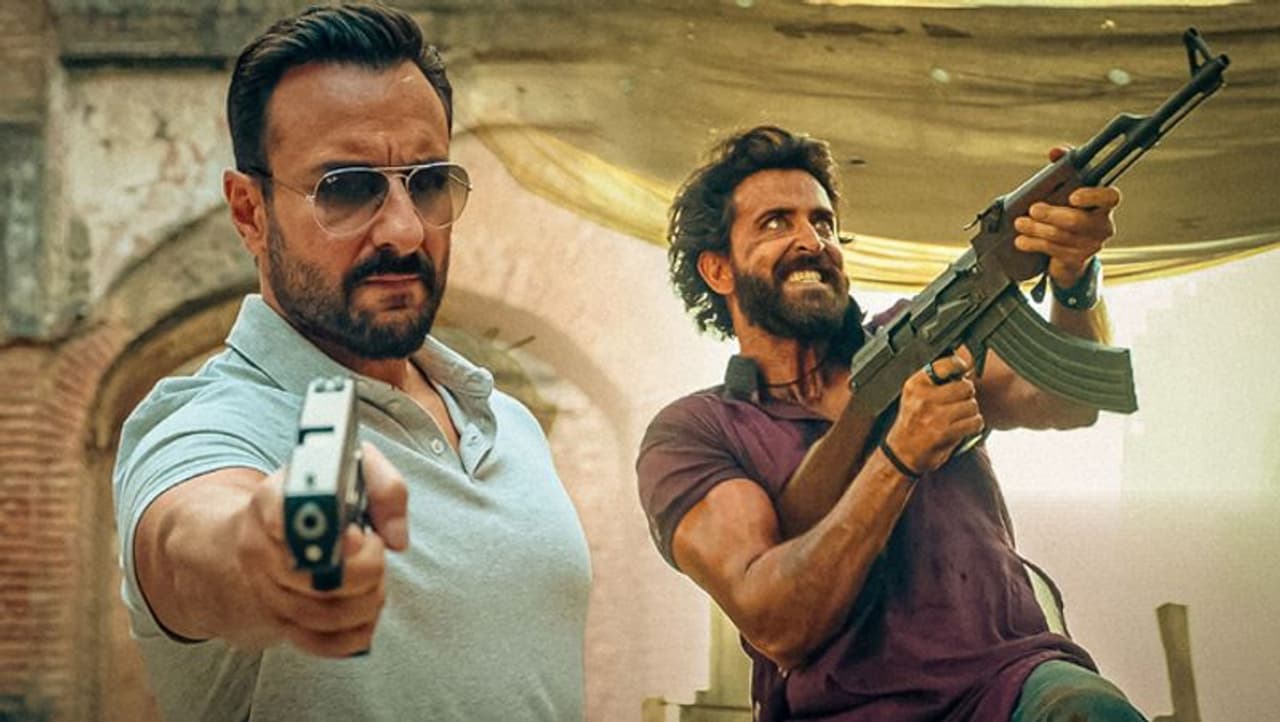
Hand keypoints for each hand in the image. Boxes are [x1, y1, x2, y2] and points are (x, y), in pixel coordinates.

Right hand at [231, 442, 408, 656]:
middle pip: (317, 578)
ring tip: (375, 576)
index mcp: (273, 499)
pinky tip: (367, 610)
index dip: (329, 533)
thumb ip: (386, 488)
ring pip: (324, 614)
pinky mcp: (278, 621)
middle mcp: (258, 547)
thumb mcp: (354, 467)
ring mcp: (264, 590)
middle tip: (374, 548)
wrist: (268, 526)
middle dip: (367, 568)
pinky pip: (321, 643)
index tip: (359, 535)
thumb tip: (396, 540)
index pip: (284, 516)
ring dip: (367, 600)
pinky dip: (356, 632)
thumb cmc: (319, 494)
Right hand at [883, 354, 983, 474]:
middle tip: (959, 400)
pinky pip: (974, 422)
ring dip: (970, 412)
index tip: (963, 368)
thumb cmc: (912, 423)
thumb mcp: (914, 396)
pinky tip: (964, 426)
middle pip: (965, 386)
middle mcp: (924, 398)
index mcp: (915, 385)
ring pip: (972, 405)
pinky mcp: (945, 433)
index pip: (945, 365)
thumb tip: (963, 368)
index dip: (959, 365)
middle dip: (966, 394)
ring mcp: (934, 416)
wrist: (902, 452)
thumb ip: (935, 381)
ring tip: (960, 416)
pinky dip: (974, 425)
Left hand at [1013, 147, 1121, 287]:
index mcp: (1104, 204)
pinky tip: (1021, 240)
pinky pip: (1054, 251)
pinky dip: (1035, 244)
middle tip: (1033, 209)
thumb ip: (1063, 167)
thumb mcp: (1066, 189)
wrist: (1071, 248)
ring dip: (1037, 230)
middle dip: (1052, 214)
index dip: (1093, 196)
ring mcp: (1092, 244)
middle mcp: (1102, 225)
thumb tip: (1055, 152)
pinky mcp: (1077, 259)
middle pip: (1077, 221)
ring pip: (1062, 237)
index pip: (1110, 197)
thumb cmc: (1069, 210)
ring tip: (1020, 223)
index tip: (1072, 195)